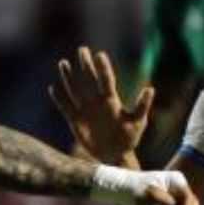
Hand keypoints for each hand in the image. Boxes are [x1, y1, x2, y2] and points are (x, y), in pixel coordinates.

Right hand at [50, 46, 149, 165]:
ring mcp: (86, 110)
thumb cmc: (129, 138)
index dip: (103, 68)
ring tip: (63, 63)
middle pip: (89, 80)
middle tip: (82, 50)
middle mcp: (97, 102)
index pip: (106, 80)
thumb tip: (150, 89)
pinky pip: (66, 107)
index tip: (99, 54)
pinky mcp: (76, 121)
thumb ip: (142, 106)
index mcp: (112, 101)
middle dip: (85, 65)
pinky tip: (53, 88)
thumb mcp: (138, 122)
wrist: (115, 155)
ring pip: (75, 90)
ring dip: (69, 77)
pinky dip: (59, 99)